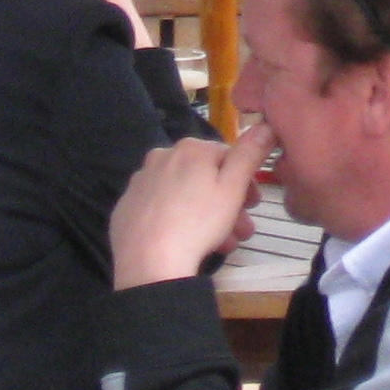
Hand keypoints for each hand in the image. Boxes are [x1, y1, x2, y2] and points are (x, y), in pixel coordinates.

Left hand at [110, 119, 271, 286]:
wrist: (149, 264)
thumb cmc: (198, 223)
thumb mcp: (233, 188)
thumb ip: (249, 154)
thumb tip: (264, 125)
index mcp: (191, 148)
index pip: (227, 156)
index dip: (245, 181)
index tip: (253, 206)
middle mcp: (162, 156)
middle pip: (204, 177)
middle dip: (227, 203)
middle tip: (240, 231)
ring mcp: (140, 182)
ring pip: (183, 194)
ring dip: (205, 214)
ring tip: (221, 244)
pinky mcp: (125, 207)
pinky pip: (159, 208)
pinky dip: (175, 219)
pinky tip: (185, 241)